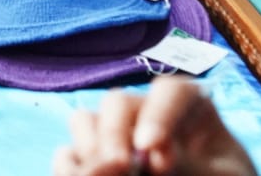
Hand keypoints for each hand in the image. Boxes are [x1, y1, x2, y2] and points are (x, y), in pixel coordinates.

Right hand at [52, 78, 255, 175]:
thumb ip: (193, 168)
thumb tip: (151, 159)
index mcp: (190, 110)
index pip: (171, 92)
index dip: (157, 114)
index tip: (150, 147)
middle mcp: (147, 115)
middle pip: (118, 103)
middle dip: (114, 133)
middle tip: (120, 166)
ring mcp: (118, 137)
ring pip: (84, 121)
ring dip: (89, 149)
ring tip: (99, 175)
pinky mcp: (94, 161)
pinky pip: (67, 155)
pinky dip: (69, 168)